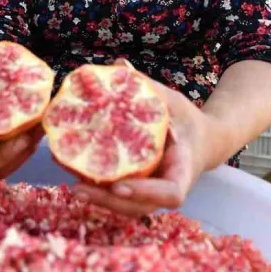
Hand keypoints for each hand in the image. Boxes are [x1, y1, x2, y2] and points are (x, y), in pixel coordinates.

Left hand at [72, 60, 216, 216]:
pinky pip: (119, 196)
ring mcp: (152, 192)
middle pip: (140, 207)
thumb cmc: (186, 119)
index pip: (170, 192)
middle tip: (78, 189)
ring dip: (98, 200)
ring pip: (127, 207)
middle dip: (109, 202)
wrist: (200, 140)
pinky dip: (97, 189)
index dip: (144, 192)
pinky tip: (72, 172)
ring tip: (70, 184)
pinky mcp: (139, 189)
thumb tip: (119, 64)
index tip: (119, 186)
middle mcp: (166, 186)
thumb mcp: (172, 101)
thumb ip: (147, 87)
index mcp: (182, 169)